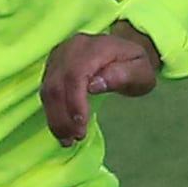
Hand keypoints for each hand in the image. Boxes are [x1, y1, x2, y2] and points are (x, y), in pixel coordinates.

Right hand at [41, 22, 162, 144]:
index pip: (76, 74)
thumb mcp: (141, 73)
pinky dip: (52, 113)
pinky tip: (63, 129)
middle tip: (75, 139)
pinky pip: (47, 91)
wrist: (124, 53)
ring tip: (68, 140)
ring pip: (48, 90)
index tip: (81, 126)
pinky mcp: (53, 66)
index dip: (74, 101)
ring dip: (55, 118)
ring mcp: (60, 56)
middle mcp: (73, 48)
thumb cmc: (135, 66)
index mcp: (96, 47)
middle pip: (57, 84)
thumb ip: (121, 76)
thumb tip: (93, 85)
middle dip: (63, 116)